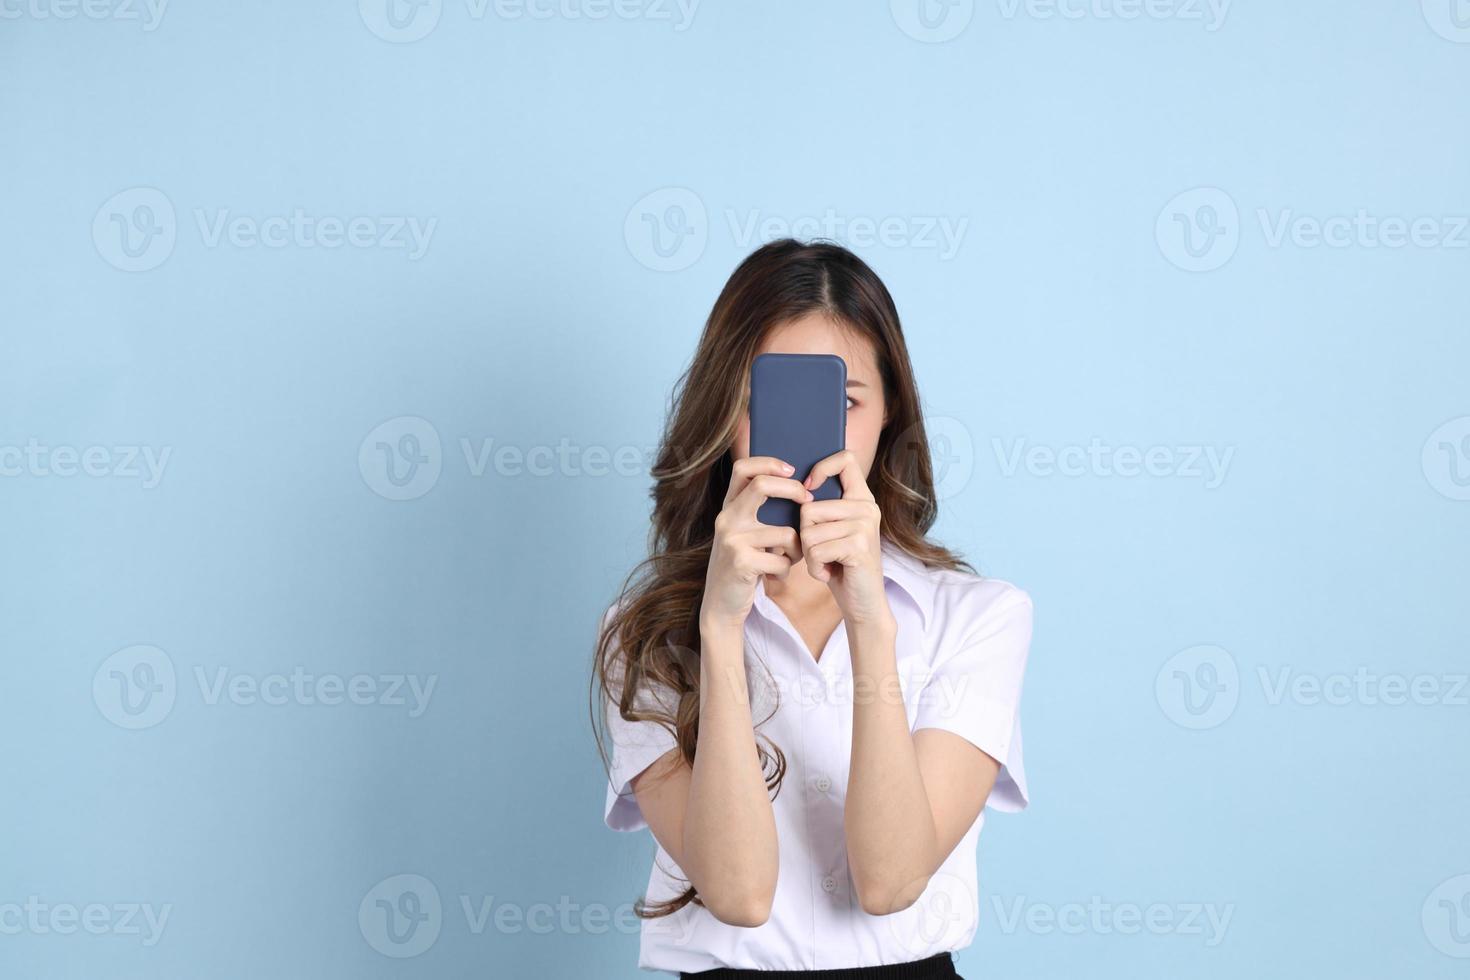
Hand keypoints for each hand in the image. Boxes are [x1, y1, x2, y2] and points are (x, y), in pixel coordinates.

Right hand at [700, 456, 807, 635]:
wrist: (721, 605)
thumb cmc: (744, 565)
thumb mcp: (746, 534)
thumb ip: (760, 513)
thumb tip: (800, 489)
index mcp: (729, 508)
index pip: (743, 468)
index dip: (768, 463)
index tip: (791, 469)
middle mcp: (726, 519)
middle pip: (762, 485)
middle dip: (792, 489)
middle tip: (808, 500)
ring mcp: (732, 540)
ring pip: (784, 533)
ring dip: (797, 549)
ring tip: (789, 559)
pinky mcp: (741, 563)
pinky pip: (782, 561)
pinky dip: (786, 571)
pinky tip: (775, 577)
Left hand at [799, 450, 891, 629]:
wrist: (863, 603)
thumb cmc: (841, 565)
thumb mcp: (833, 531)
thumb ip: (822, 507)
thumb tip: (792, 484)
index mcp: (861, 498)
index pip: (845, 459)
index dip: (821, 468)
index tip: (808, 489)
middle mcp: (867, 507)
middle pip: (809, 508)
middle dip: (805, 537)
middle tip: (824, 552)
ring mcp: (864, 525)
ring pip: (808, 532)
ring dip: (810, 556)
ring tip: (827, 563)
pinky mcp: (858, 546)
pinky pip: (815, 550)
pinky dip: (815, 568)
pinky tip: (830, 573)